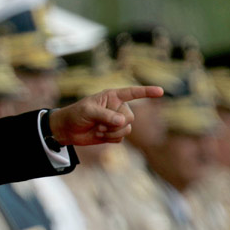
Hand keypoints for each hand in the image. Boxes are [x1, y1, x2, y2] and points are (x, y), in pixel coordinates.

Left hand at [49, 85, 163, 145]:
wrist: (67, 130)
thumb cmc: (75, 115)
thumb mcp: (88, 112)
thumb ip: (105, 115)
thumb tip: (122, 121)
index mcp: (112, 96)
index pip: (133, 93)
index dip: (147, 92)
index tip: (161, 91)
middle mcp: (118, 107)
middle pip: (130, 117)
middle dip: (115, 123)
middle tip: (99, 124)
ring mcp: (117, 121)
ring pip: (127, 129)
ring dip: (111, 132)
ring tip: (98, 129)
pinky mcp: (113, 133)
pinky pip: (120, 138)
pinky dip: (110, 138)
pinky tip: (99, 135)